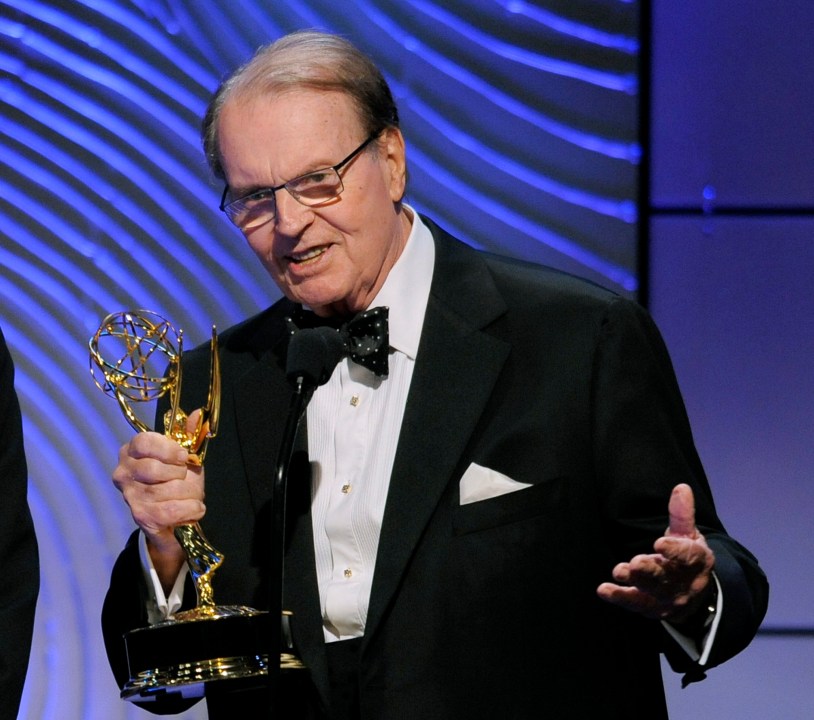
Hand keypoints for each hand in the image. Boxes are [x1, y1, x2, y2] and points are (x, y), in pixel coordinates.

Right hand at [112, 410, 205, 585]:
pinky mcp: (140, 516)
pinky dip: (190, 509)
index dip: (168, 449)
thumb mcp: (183, 456)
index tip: (184, 457)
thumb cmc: (176, 480)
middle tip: (185, 478)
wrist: (173, 518)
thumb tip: (198, 414)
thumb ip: (188, 435)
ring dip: (190, 493)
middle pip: (154, 469)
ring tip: (192, 495)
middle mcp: (123, 472)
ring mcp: (130, 496)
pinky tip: (194, 508)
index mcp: (131, 451)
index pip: (144, 443)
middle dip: (180, 474)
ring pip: (166, 490)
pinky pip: (171, 510)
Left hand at [596, 483, 714, 622]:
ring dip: (634, 582)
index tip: (659, 543)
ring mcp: (668, 598)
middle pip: (667, 578)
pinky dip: (619, 597)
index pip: (688, 557)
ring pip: (652, 592)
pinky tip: (603, 590)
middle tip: (635, 563)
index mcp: (697, 562)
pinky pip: (635, 603)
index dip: (675, 551)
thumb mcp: (688, 535)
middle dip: (650, 571)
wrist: (694, 593)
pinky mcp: (651, 607)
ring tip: (618, 571)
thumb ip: (681, 514)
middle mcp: (684, 583)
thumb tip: (681, 487)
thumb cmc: (686, 556)